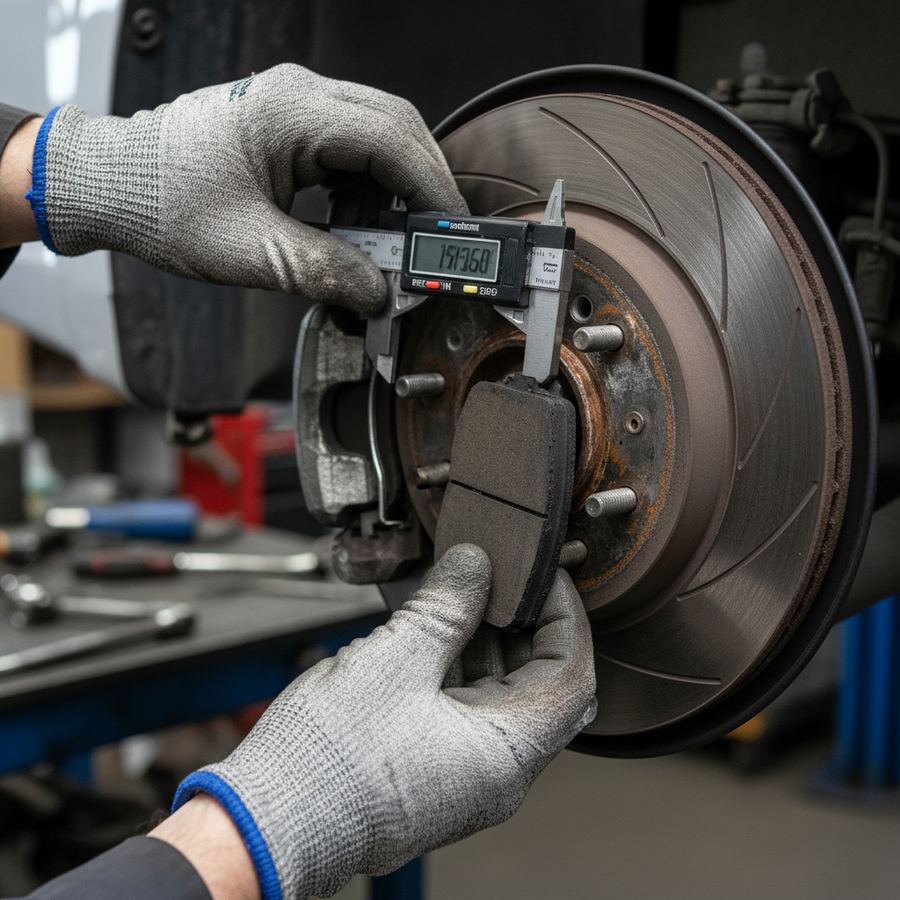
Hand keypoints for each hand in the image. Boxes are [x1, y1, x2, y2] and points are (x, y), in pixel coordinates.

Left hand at [30, 64, 465, 313]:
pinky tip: (366, 223)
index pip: (391, 141)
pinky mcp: (288, 123)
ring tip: (401, 239)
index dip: (432, 189)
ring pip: (378, 133)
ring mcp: (294, 105)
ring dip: (398, 185)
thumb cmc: (162, 204)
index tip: (453, 231)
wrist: (113, 184)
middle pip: (396, 127)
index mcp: (288, 113)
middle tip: (437, 239)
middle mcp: (298, 96)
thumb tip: (378, 294)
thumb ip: (324, 273)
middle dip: (424, 184)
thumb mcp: (250, 252)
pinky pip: (351, 145)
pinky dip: (371, 185)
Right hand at [171, 545, 595, 899]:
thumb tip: (476, 564)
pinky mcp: (427, 767)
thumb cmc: (327, 764)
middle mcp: (494, 773)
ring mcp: (460, 773)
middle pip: (536, 682)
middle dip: (522, 621)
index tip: (543, 576)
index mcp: (506, 756)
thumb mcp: (394, 662)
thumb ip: (446, 607)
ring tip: (458, 588)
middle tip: (498, 574)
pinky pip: (459, 707)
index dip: (565, 615)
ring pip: (494, 693)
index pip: (570, 674)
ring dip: (482, 638)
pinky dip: (453, 663)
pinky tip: (428, 626)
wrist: (264, 824)